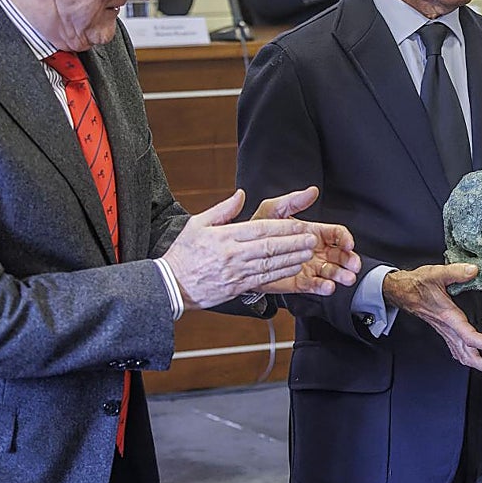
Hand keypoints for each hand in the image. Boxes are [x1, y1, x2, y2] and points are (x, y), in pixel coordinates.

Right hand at [162, 190, 328, 309]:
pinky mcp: (236, 287)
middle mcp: (232, 255)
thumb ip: (223, 210)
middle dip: (294, 243)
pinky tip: (293, 268)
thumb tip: (241, 195)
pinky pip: (263, 280)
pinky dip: (280, 274)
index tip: (300, 225)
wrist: (170, 285)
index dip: (284, 228)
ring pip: (270, 265)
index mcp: (225, 237)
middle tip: (312, 239)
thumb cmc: (183, 253)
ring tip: (308, 253)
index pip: (260, 229)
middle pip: (270, 247)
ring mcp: (236, 273)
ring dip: (292, 259)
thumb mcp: (197, 224)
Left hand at [250, 186, 360, 294]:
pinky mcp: (300, 282)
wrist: (243, 253)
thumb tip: (312, 191)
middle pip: (340, 255)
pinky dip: (324, 287)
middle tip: (353, 265)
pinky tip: (328, 286)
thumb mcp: (274, 210)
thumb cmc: (258, 230)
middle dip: (349, 260)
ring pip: (332, 272)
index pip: (337, 234)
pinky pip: (315, 286)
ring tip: (346, 278)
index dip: (345, 239)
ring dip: (341, 275)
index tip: (348, 244)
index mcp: (314, 232)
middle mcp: (315, 251)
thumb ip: (294, 201)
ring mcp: (309, 267)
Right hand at [383, 264, 481, 373]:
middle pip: (468, 356)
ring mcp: (446, 333)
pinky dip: (470, 358)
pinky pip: (458, 352)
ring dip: (480, 364)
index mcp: (449, 317)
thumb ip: (455, 272)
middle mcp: (448, 329)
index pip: (469, 337)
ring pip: (463, 357)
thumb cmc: (417, 285)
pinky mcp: (445, 333)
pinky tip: (477, 355)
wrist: (402, 291)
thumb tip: (473, 271)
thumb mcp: (436, 273)